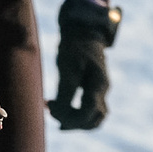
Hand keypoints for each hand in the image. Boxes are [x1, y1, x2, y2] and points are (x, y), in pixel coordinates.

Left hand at [46, 0, 121, 131]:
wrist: (82, 29)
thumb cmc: (74, 46)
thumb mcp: (67, 66)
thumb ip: (65, 91)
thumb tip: (58, 113)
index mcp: (98, 84)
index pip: (88, 113)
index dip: (69, 117)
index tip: (50, 107)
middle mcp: (102, 89)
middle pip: (94, 119)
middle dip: (73, 122)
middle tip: (51, 113)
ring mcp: (100, 89)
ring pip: (95, 116)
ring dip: (76, 120)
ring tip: (55, 114)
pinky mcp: (94, 87)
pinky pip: (89, 108)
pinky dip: (76, 112)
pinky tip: (59, 106)